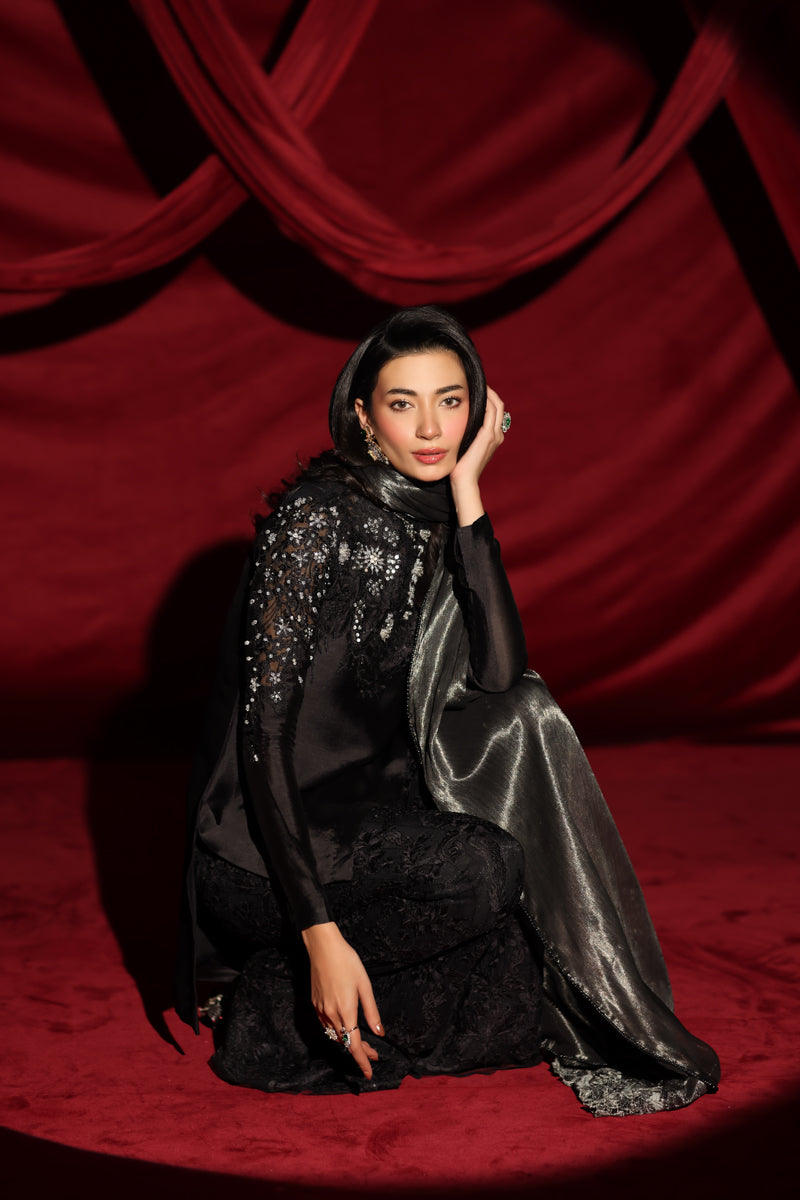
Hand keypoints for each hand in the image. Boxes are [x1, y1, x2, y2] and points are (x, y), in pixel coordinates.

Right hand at [302, 921, 383, 1081]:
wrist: (323, 947)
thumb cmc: (347, 962)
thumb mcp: (364, 985)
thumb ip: (372, 1012)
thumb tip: (380, 1033)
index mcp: (346, 1011)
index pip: (353, 1046)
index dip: (362, 1061)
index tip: (369, 1074)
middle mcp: (330, 1014)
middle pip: (345, 1042)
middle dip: (360, 1052)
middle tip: (374, 1055)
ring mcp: (320, 1010)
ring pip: (335, 1035)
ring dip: (348, 1041)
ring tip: (363, 1043)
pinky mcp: (314, 1003)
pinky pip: (327, 1025)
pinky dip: (338, 1031)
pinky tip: (346, 1027)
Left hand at [449, 387, 506, 525]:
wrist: (463, 483)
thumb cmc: (459, 468)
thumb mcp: (462, 447)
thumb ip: (463, 434)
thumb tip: (452, 423)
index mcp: (493, 437)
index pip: (495, 410)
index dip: (487, 397)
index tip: (473, 387)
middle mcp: (497, 434)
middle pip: (498, 404)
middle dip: (488, 391)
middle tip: (473, 380)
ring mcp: (494, 435)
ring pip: (496, 405)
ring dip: (487, 392)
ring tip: (474, 382)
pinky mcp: (488, 436)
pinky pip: (490, 411)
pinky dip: (485, 400)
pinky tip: (473, 393)